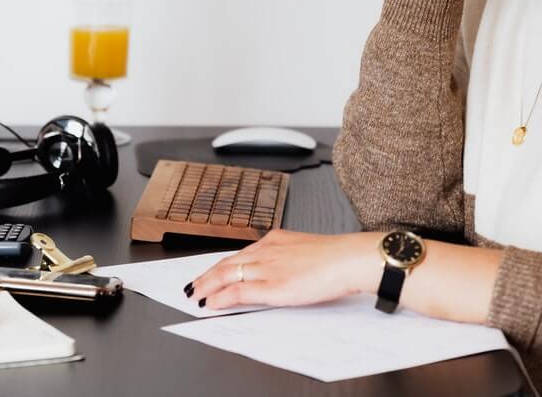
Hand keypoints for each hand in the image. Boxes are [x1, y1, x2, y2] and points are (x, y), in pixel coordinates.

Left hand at [185, 230, 382, 309]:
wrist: (348, 258)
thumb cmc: (336, 257)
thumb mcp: (307, 250)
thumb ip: (290, 257)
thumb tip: (285, 270)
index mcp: (276, 239)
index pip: (241, 253)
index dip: (222, 264)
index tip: (212, 271)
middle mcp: (267, 250)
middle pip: (227, 262)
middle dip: (206, 274)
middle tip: (193, 284)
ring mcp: (267, 267)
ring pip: (226, 274)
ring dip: (206, 285)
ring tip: (195, 294)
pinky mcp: (271, 285)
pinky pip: (236, 291)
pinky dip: (219, 297)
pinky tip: (210, 303)